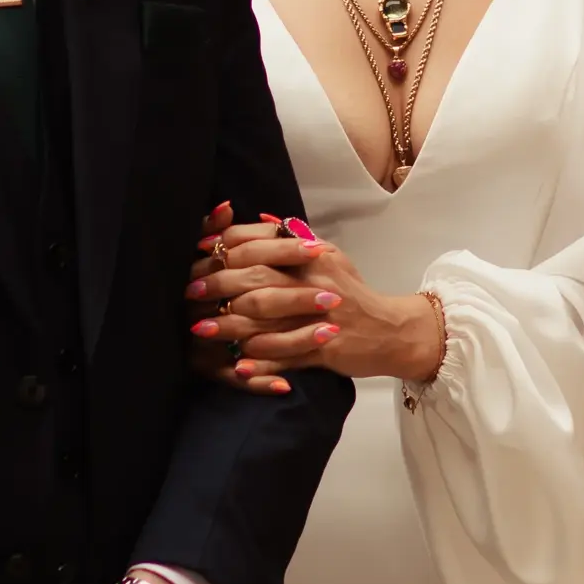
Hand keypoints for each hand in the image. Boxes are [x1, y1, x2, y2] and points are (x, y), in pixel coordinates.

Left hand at [190, 216, 441, 388]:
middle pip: (258, 282)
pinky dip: (261, 362)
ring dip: (230, 326)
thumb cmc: (352, 294)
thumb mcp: (329, 257)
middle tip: (191, 293)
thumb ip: (293, 240)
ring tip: (202, 330)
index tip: (201, 254)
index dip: (228, 249)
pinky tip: (237, 366)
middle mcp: (316, 284)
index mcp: (314, 258)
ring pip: (267, 321)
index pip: (263, 246)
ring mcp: (320, 319)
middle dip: (220, 287)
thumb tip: (259, 218)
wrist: (391, 330)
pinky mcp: (326, 351)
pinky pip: (287, 356)